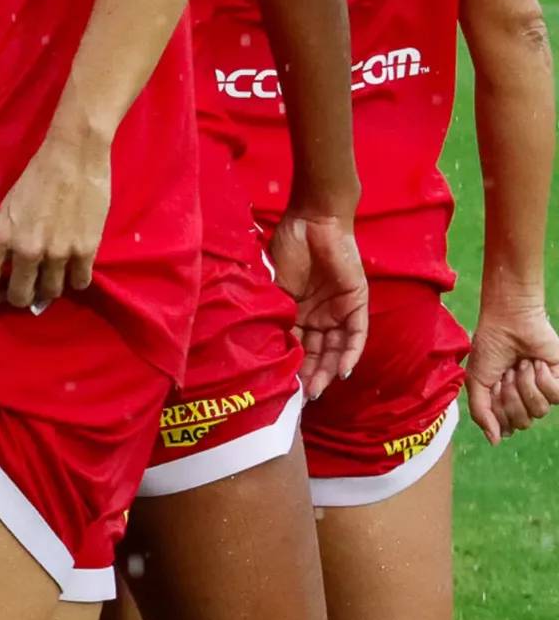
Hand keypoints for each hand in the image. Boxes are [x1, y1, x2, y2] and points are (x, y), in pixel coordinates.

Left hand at [0, 120, 109, 309]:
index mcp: (0, 237)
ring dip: (49, 288)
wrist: (73, 158)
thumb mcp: (6, 208)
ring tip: (51, 274)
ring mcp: (57, 253)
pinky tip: (72, 268)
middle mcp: (26, 250)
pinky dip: (75, 279)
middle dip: (20, 296)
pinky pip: (79, 282)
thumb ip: (0, 241)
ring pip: (50, 293)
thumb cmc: (36, 178)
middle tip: (26, 287)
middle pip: (19, 297)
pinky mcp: (85, 251)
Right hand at [267, 209, 367, 397]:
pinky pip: (356, 335)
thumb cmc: (288, 247)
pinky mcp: (356, 303)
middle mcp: (320, 315)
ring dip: (328, 370)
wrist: (312, 220)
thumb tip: (263, 342)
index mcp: (298, 311)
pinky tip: (341, 371)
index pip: (296, 345)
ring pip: (336, 348)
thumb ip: (275, 311)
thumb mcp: (274, 285)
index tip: (282, 388)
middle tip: (303, 399)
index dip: (291, 366)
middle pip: (317, 352)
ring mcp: (339, 311)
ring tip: (318, 390)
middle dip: (310, 375)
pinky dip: (349, 353)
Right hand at [465, 293, 558, 444]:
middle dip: (511, 396)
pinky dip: (542, 378)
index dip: (499, 410)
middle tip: (506, 373)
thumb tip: (495, 441)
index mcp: (505, 402)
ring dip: (525, 383)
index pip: (507, 426)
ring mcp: (543, 391)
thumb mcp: (476, 381)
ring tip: (521, 364)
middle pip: (524, 422)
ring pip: (540, 409)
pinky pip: (556, 396)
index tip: (493, 387)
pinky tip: (536, 363)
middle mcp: (525, 399)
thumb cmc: (489, 347)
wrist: (508, 322)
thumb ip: (481, 413)